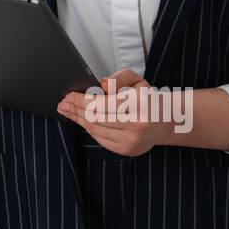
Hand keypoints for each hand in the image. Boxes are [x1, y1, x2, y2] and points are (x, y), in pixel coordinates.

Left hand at [57, 69, 174, 156]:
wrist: (165, 120)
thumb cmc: (148, 99)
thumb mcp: (137, 80)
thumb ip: (118, 78)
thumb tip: (101, 85)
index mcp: (139, 105)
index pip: (100, 104)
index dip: (80, 100)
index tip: (68, 95)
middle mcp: (136, 126)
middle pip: (94, 118)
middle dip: (75, 109)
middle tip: (63, 103)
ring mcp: (132, 141)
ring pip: (95, 130)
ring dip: (78, 120)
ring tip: (68, 111)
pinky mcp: (127, 150)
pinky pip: (101, 138)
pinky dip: (89, 128)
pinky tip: (82, 120)